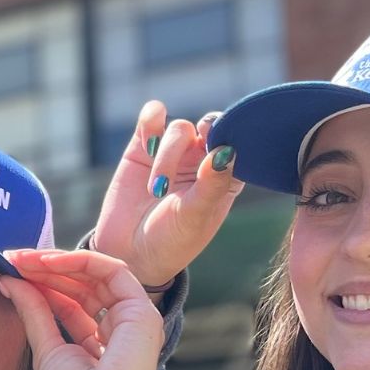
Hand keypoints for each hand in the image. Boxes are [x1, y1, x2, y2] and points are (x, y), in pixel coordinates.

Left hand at [0, 249, 165, 369]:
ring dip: (58, 262)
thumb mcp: (45, 350)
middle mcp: (119, 330)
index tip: (9, 273)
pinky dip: (79, 261)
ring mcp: (134, 320)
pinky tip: (45, 262)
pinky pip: (112, 270)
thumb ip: (33, 312)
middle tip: (12, 259)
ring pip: (96, 274)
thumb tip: (8, 279)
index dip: (41, 286)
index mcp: (100, 345)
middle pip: (82, 286)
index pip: (71, 304)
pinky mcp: (141, 312)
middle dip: (45, 270)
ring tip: (23, 259)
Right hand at [88, 100, 244, 289]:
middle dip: (208, 131)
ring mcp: (173, 151)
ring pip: (180, 128)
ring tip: (157, 189)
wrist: (129, 253)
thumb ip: (212, 185)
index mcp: (226, 176)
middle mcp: (202, 159)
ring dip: (169, 154)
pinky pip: (151, 117)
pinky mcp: (142, 145)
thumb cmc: (171, 240)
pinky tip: (148, 141)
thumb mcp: (195, 217)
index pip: (240, 144)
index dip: (236, 138)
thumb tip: (227, 152)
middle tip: (203, 141)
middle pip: (211, 127)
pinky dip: (151, 119)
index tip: (223, 149)